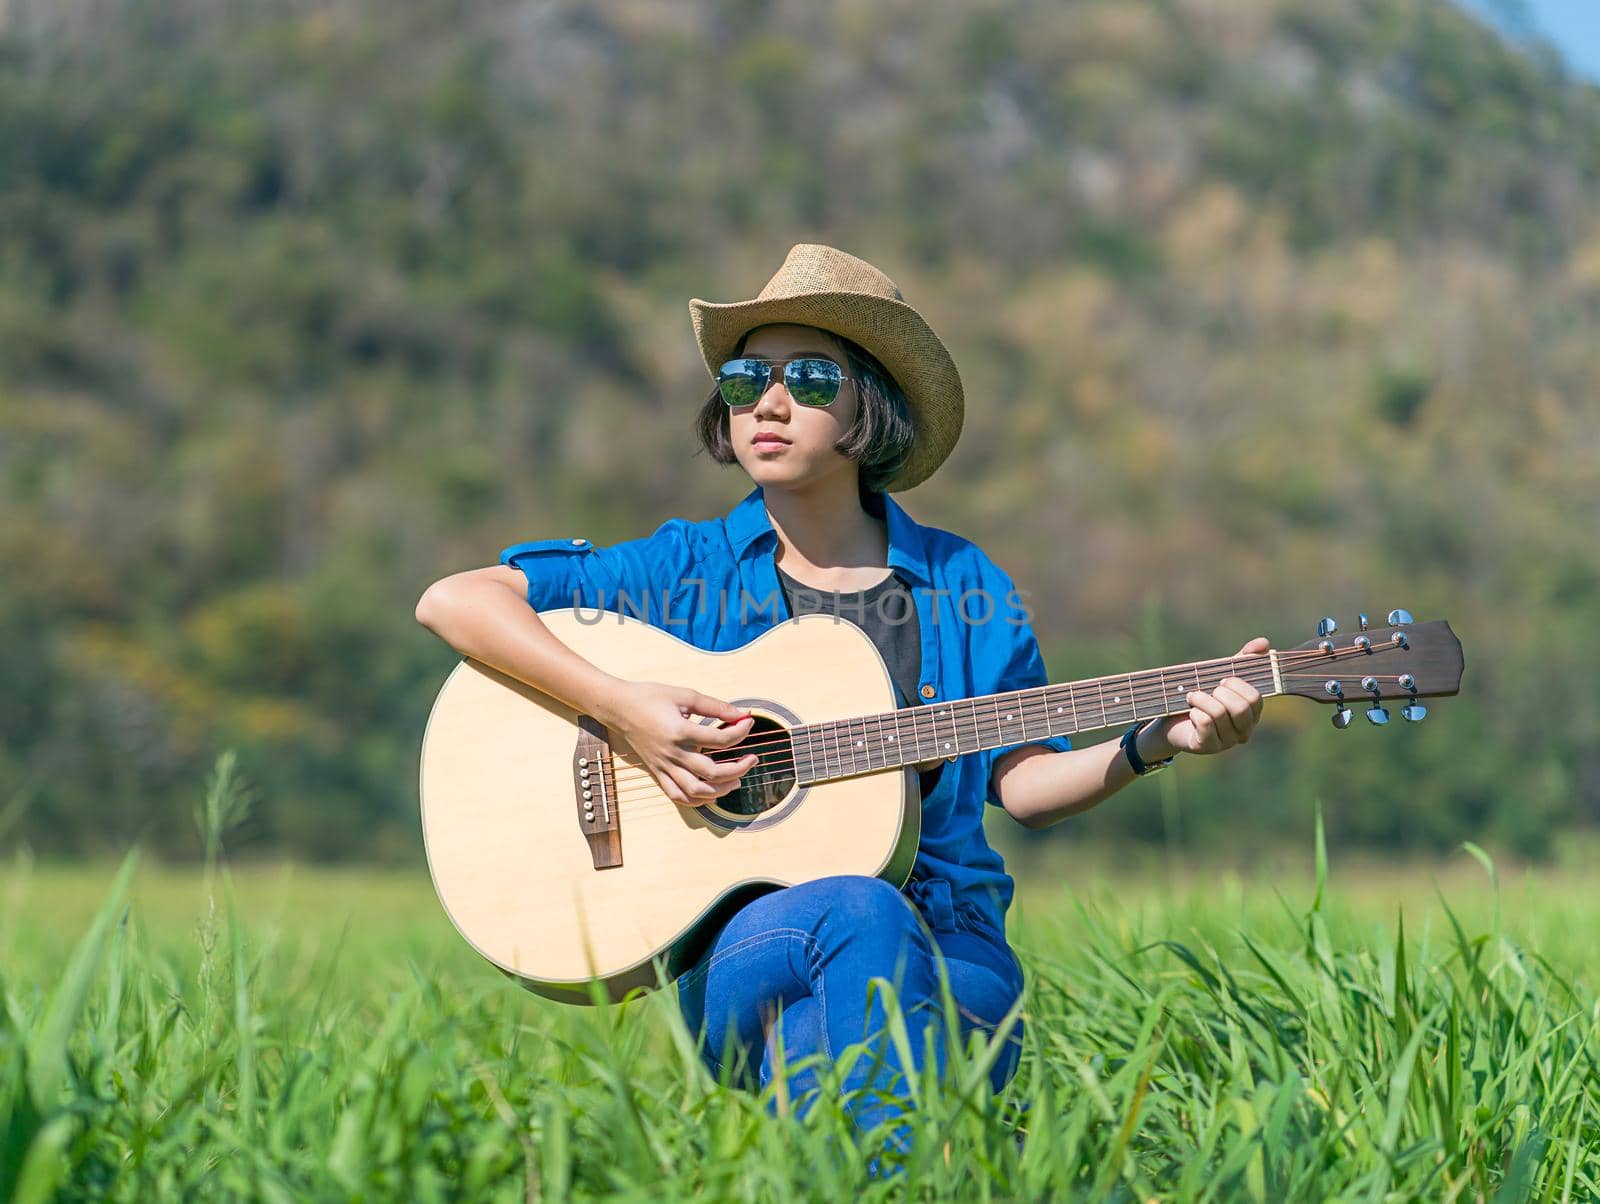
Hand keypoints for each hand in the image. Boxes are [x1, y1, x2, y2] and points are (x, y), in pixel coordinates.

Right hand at [603, 682, 758, 805]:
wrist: (619, 707)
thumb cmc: (650, 697)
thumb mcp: (685, 695)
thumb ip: (715, 706)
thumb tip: (742, 712)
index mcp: (680, 732)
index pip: (720, 740)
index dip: (741, 731)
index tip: (748, 722)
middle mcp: (672, 754)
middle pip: (712, 772)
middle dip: (739, 768)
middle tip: (752, 759)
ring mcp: (664, 767)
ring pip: (696, 791)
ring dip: (721, 790)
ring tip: (736, 780)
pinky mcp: (657, 773)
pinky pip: (677, 796)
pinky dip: (697, 800)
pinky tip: (711, 793)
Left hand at [1142, 637, 1267, 758]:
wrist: (1172, 721)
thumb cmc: (1203, 698)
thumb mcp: (1221, 676)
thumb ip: (1243, 660)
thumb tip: (1264, 642)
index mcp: (1251, 714)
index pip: (1256, 699)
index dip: (1239, 685)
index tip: (1223, 679)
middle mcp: (1243, 731)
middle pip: (1241, 709)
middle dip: (1221, 693)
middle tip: (1209, 689)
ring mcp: (1226, 742)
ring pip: (1219, 714)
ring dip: (1201, 699)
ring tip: (1192, 696)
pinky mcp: (1207, 747)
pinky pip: (1204, 724)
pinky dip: (1195, 712)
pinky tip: (1190, 711)